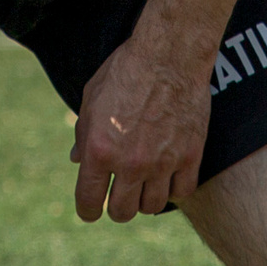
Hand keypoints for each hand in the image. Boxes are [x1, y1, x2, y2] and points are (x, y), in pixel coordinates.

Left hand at [71, 34, 211, 222]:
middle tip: (121, 193)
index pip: (88, 202)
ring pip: (151, 206)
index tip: (93, 208)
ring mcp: (162, 162)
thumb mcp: (92, 99)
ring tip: (145, 183)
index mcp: (99, 150)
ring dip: (145, 198)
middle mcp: (129, 162)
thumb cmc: (126, 70)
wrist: (170, 53)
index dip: (88, 210)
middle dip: (117, 206)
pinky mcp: (190, 155)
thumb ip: (83, 134)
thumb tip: (77, 160)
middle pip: (122, 212)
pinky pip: (181, 191)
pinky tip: (168, 175)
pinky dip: (173, 188)